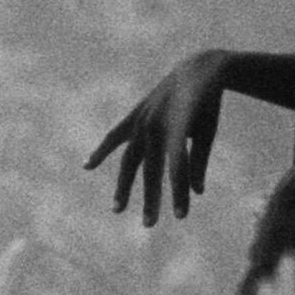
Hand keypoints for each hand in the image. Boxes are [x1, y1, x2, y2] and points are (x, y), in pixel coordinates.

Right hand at [87, 53, 230, 226]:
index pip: (177, 167)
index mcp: (179, 126)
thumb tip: (195, 193)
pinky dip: (101, 150)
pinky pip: (114, 136)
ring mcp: (143, 118)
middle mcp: (157, 123)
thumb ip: (198, 162)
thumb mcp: (207, 132)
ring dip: (124, 185)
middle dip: (151, 198)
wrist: (196, 68)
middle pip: (151, 168)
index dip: (179, 192)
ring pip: (131, 158)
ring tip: (117, 209)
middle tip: (150, 225)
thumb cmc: (206, 105)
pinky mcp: (135, 115)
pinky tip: (87, 166)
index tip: (182, 216)